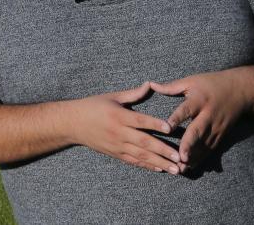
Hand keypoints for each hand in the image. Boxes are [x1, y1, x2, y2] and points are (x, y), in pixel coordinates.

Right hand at [67, 82, 182, 173]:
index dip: (154, 124)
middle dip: (163, 150)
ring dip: (159, 163)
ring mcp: (117, 145)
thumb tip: (150, 84)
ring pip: (141, 155)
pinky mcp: (115, 154)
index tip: (170, 128)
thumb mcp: (112, 96)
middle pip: (144, 142)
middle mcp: (118, 132)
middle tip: (179, 157)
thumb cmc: (93, 106)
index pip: (140, 120)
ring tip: (176, 169)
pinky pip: (133, 161)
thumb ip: (133, 93)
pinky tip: (160, 169)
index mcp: (118, 115)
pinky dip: (147, 165)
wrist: (73, 123)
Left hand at [150, 69, 253, 168]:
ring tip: (181, 168)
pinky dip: (201, 158)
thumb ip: (171, 86)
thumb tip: (151, 84)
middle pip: (197, 131)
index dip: (176, 118)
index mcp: (199, 100)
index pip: (186, 110)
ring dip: (194, 156)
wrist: (241, 91)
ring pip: (204, 144)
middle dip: (189, 145)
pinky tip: (190, 167)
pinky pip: (210, 148)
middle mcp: (208, 115)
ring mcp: (216, 127)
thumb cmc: (212, 83)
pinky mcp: (221, 135)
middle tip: (180, 157)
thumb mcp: (192, 81)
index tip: (167, 128)